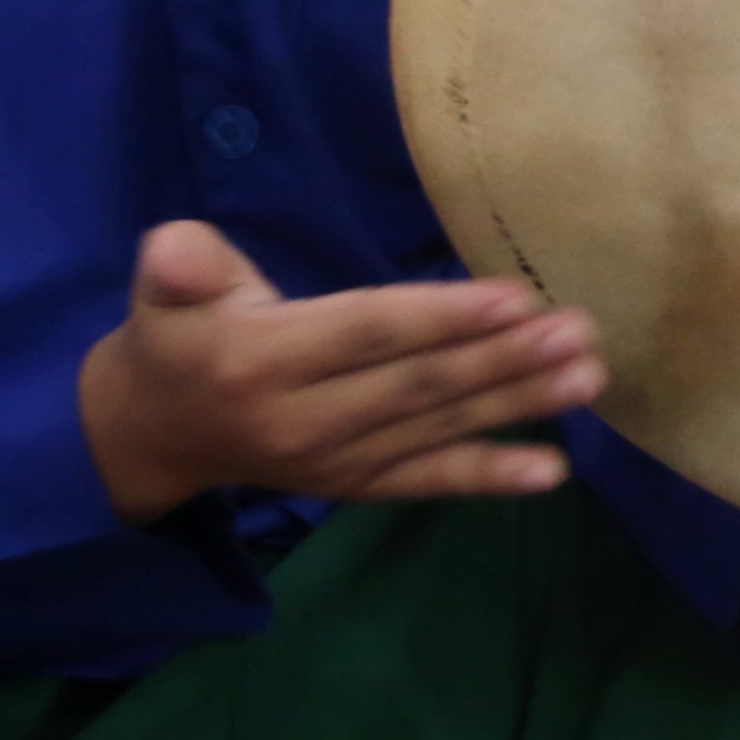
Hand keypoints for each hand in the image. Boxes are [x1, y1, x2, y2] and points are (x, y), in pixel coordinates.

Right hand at [75, 220, 604, 525]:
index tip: (513, 297)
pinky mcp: (356, 487)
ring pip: (437, 430)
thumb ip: (179, 265)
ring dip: (518, 405)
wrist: (151, 438)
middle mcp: (302, 422)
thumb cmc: (178, 337)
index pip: (365, 333)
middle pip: (418, 386)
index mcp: (259, 361)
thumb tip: (177, 252)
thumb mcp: (162, 288)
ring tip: (588, 377)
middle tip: (579, 331)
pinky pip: (429, 481)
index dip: (439, 317)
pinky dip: (491, 476)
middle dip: (505, 359)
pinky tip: (552, 469)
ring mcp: (334, 464)